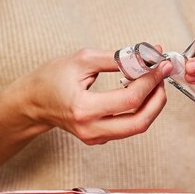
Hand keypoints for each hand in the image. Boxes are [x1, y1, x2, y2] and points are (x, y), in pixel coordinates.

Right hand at [12, 48, 172, 144]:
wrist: (33, 102)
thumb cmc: (51, 79)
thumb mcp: (82, 60)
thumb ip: (116, 58)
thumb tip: (145, 55)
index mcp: (84, 109)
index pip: (129, 100)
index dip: (150, 81)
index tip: (159, 65)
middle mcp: (91, 129)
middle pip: (140, 122)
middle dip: (157, 98)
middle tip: (161, 77)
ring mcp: (96, 137)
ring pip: (137, 127)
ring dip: (151, 105)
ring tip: (153, 83)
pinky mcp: (100, 138)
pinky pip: (127, 127)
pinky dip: (139, 110)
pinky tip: (139, 92)